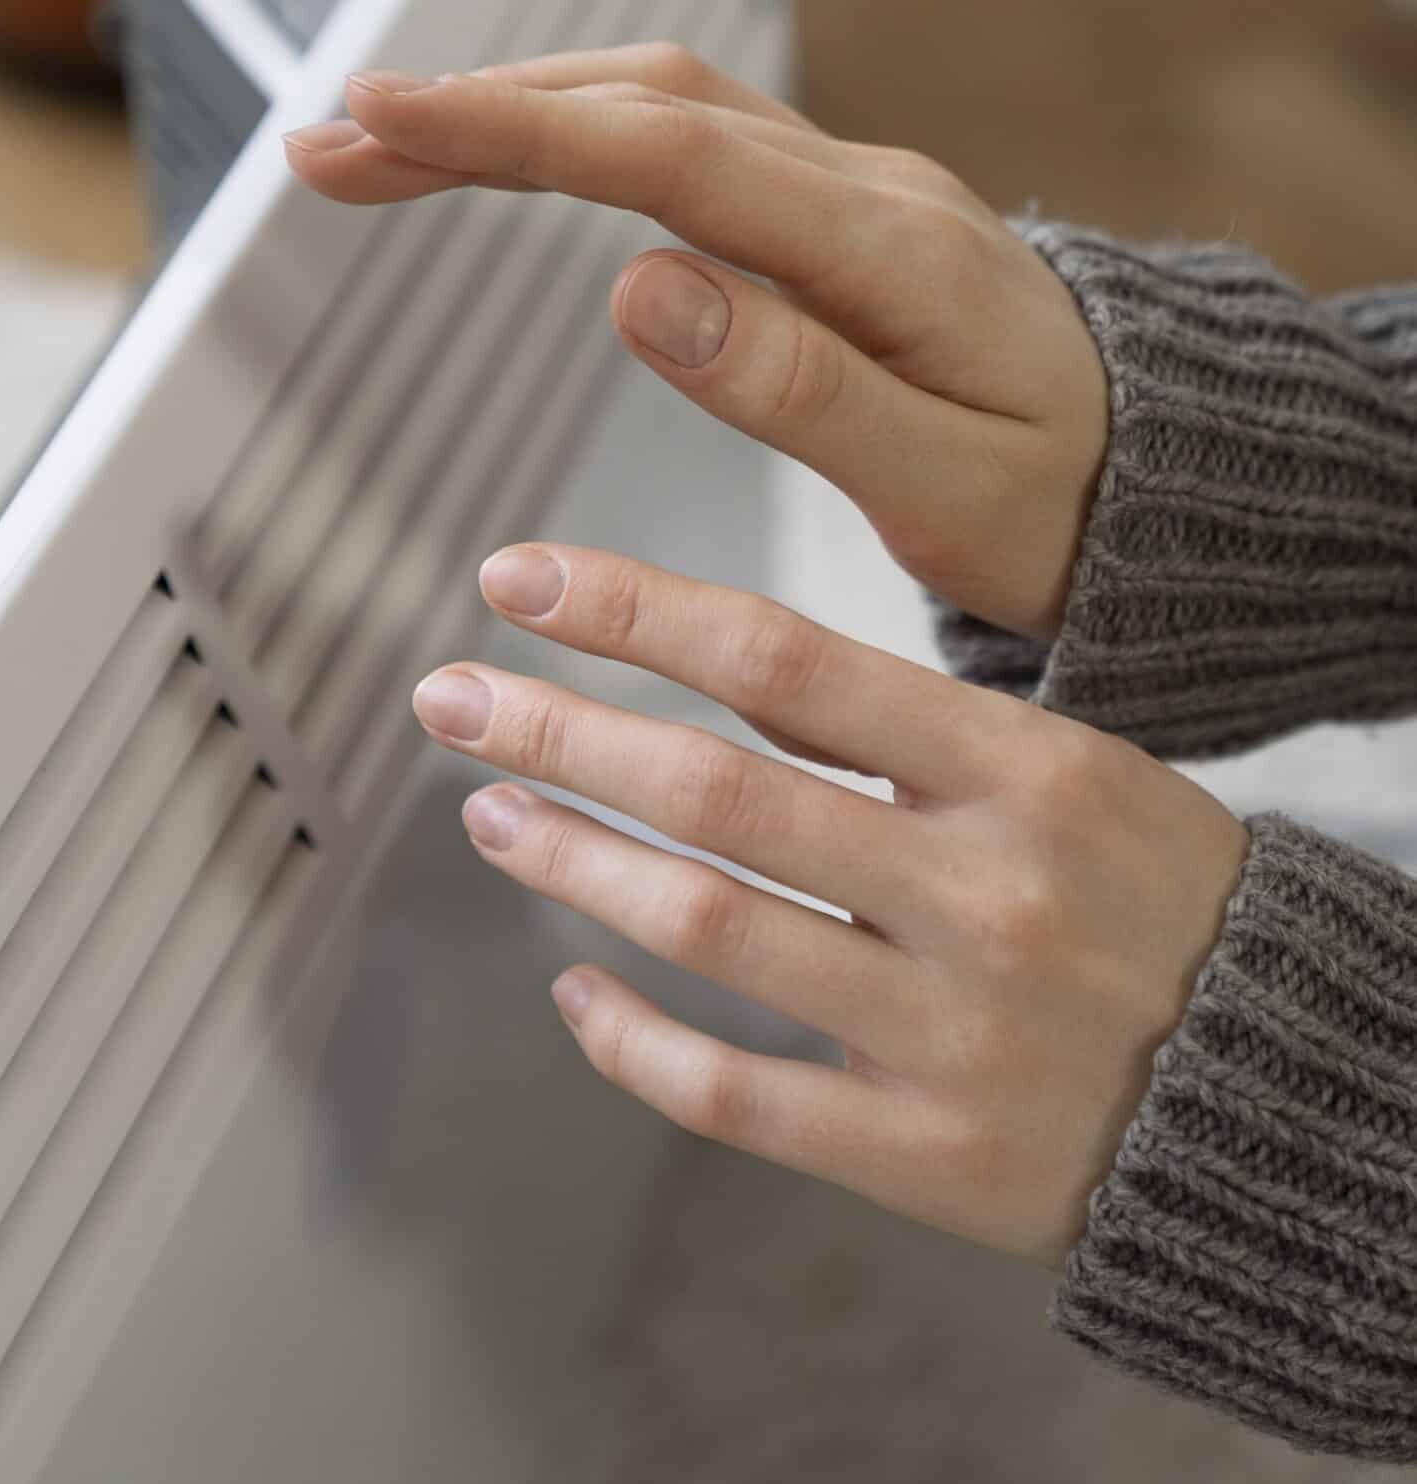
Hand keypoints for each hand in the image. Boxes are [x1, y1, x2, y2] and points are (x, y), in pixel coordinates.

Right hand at [286, 45, 1108, 639]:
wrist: (1168, 471)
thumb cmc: (1066, 500)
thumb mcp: (947, 485)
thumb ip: (798, 387)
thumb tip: (638, 288)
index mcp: (890, 252)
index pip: (670, 156)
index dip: (514, 132)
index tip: (380, 119)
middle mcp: (865, 189)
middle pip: (647, 100)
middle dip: (478, 107)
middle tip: (331, 139)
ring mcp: (851, 188)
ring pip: (661, 99)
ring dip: (518, 105)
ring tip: (384, 141)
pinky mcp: (835, 211)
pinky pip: (690, 136)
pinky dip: (581, 132)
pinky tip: (518, 152)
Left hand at [408, 542, 1247, 1267]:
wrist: (1288, 1092)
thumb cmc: (1154, 899)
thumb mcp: (1069, 768)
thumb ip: (902, 728)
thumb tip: (711, 667)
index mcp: (1023, 769)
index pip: (783, 662)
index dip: (631, 610)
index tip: (518, 580)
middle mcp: (980, 891)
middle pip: (715, 792)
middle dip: (558, 729)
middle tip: (448, 695)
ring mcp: (950, 1033)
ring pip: (706, 930)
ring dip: (572, 862)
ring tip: (493, 811)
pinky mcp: (927, 1156)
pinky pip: (735, 1094)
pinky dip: (630, 1038)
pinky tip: (572, 985)